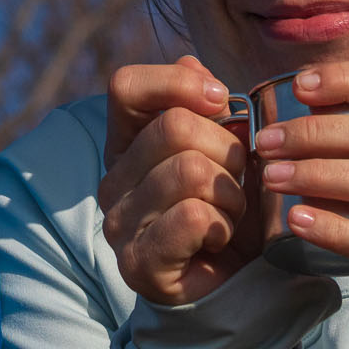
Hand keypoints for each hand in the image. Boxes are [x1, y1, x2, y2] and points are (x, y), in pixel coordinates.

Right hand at [98, 56, 261, 304]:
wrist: (234, 287)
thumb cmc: (228, 210)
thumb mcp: (224, 150)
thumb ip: (206, 107)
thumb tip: (190, 60)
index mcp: (126, 142)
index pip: (126, 85)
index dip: (177, 82)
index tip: (220, 100)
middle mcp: (112, 178)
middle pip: (175, 126)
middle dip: (227, 149)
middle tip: (236, 179)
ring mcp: (120, 222)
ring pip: (190, 171)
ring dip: (231, 193)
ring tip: (230, 214)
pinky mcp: (139, 262)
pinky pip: (192, 216)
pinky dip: (222, 223)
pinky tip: (220, 238)